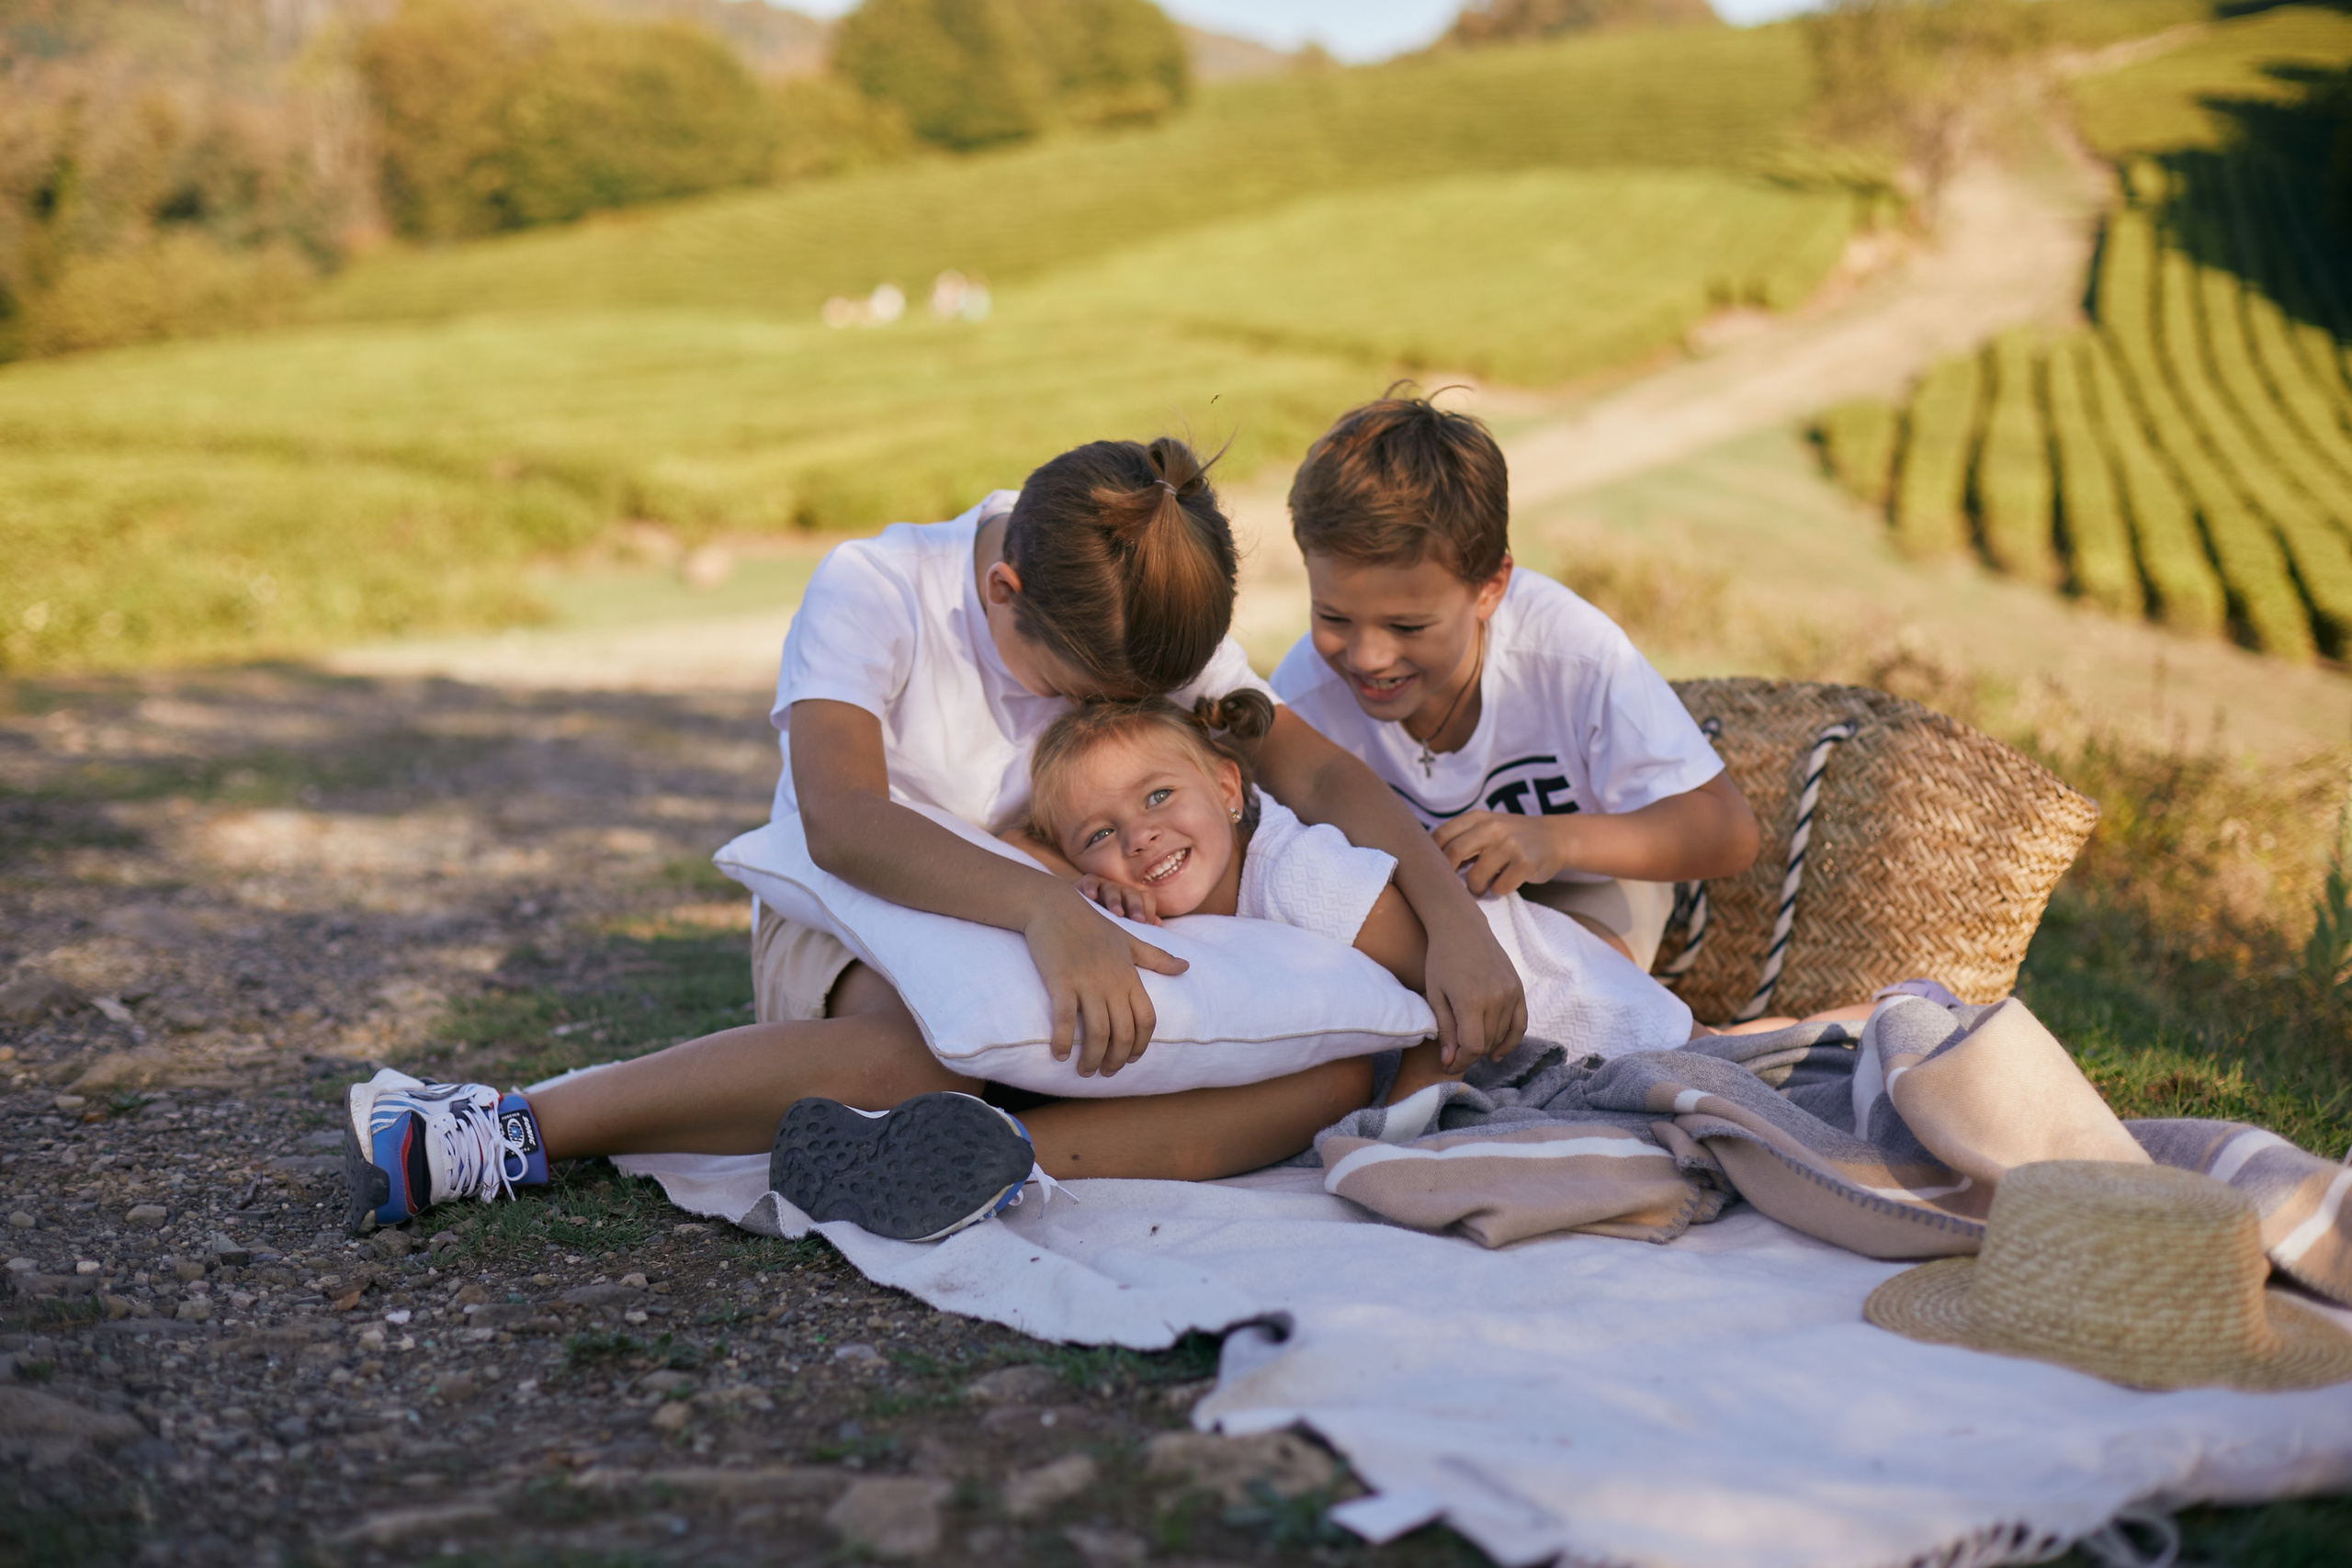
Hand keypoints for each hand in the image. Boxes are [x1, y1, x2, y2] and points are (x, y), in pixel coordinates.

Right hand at [1022, 887, 1187, 1077]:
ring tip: (1085, 1070)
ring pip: (1097, 1032)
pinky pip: (1065, 1019)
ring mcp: (1086, 982)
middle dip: (1116, 1059)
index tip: (1131, 1060)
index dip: (1142, 1045)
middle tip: (1105, 1072)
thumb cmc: (1092, 925)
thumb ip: (1156, 957)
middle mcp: (1112, 982)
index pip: (1146, 1019)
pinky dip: (1063, 1041)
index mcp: (1129, 976)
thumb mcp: (1129, 940)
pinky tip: (1060, 1055)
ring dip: (1092, 1058)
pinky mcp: (1061, 981)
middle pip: (1123, 1033)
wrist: (1054, 906)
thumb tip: (1186, 967)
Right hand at [1075, 874, 1160, 925]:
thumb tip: (1157, 923)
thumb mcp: (1122, 925)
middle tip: (1138, 920)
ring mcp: (1103, 885)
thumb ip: (1138, 924)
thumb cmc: (1104, 922)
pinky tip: (1090, 896)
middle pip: (1132, 894)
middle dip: (1136, 907)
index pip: (1147, 899)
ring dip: (1115, 901)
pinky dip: (1090, 887)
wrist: (1076, 913)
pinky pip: (1090, 881)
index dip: (1150, 911)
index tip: (1148, 925)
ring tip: (1116, 913)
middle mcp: (1120, 891)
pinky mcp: (1086, 883)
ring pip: (1112, 889)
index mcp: (1132, 900)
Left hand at [1419, 901, 1527, 1068]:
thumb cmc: (1441, 960)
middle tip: (1454, 1057)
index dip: (1460, 1061)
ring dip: (1485, 1047)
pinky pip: (1520, 1024)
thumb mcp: (1435, 995)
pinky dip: (1510, 1041)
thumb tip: (1449, 1061)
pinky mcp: (1518, 988)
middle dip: (1469, 1055)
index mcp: (1471, 1001)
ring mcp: (1510, 993)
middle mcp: (1495, 998)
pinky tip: (1497, 1053)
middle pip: (1487, 1043)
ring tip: (1468, 1049)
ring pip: (1501, 1035)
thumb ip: (1445, 1030)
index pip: (1472, 1047)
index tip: (1448, 1065)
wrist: (1462, 928)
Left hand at [1430, 810, 1569, 897]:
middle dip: (1449, 875)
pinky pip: (1499, 887)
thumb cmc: (1511, 838)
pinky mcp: (1526, 863)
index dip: (1432, 856)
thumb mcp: (1486, 827)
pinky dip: (1497, 891)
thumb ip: (1461, 838)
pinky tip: (1504, 883)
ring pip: (1475, 876)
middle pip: (1453, 853)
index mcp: (1477, 817)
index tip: (1435, 869)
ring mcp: (1510, 845)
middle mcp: (1492, 827)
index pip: (1441, 835)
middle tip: (1454, 884)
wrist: (1555, 838)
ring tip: (1481, 886)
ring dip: (1475, 888)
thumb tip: (1430, 864)